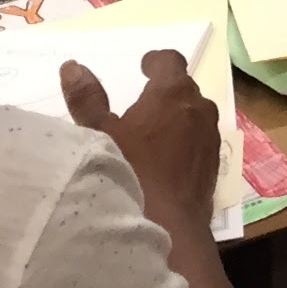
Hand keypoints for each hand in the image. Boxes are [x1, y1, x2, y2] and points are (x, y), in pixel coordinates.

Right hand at [61, 49, 220, 234]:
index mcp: (172, 93)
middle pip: (184, 88)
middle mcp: (198, 109)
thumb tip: (72, 67)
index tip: (144, 66)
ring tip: (152, 131)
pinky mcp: (213, 164)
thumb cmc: (129, 172)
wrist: (167, 226)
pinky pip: (199, 141)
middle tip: (143, 101)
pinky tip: (166, 160)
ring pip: (195, 115)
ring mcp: (210, 137)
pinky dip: (185, 141)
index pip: (170, 61)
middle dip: (165, 91)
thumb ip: (87, 98)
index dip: (156, 61)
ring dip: (177, 117)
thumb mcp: (99, 134)